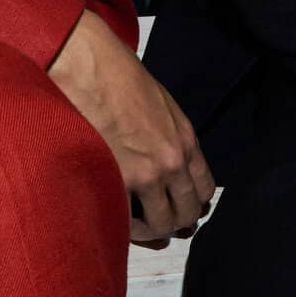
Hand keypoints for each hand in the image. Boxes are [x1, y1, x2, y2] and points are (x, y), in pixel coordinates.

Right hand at [48, 7, 213, 241]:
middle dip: (174, 223)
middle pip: (187, 212)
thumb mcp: (161, 104)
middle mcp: (173, 160)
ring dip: (151, 230)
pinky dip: (127, 226)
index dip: (193, 204)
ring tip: (137, 227)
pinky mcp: (119, 179)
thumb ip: (169, 136)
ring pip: (162, 223)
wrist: (91, 65)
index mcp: (185, 139)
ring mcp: (148, 173)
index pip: (204, 188)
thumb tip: (166, 162)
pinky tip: (118, 221)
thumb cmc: (118, 76)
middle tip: (159, 226)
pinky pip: (130, 219)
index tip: (180, 209)